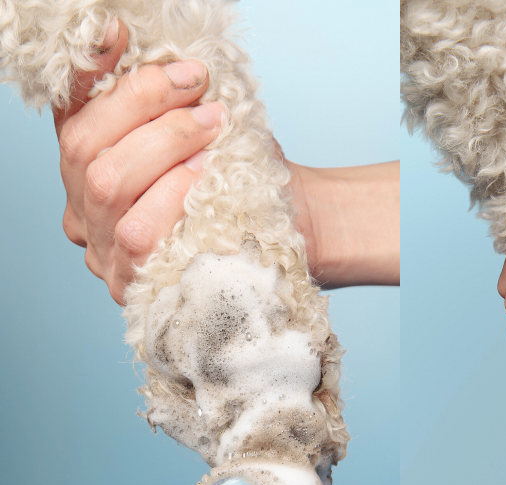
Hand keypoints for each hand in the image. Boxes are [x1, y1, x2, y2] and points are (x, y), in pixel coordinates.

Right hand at [54, 19, 398, 301]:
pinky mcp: (134, 283)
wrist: (291, 232)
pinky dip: (173, 195)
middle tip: (199, 94)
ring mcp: (105, 252)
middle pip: (82, 148)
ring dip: (163, 146)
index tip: (124, 37)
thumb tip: (162, 60)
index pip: (69, 116)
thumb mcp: (208, 128)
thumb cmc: (243, 179)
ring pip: (106, 184)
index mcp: (92, 169)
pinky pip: (138, 233)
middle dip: (142, 108)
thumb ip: (173, 99)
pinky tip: (203, 179)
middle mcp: (85, 211)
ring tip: (210, 130)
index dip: (88, 76)